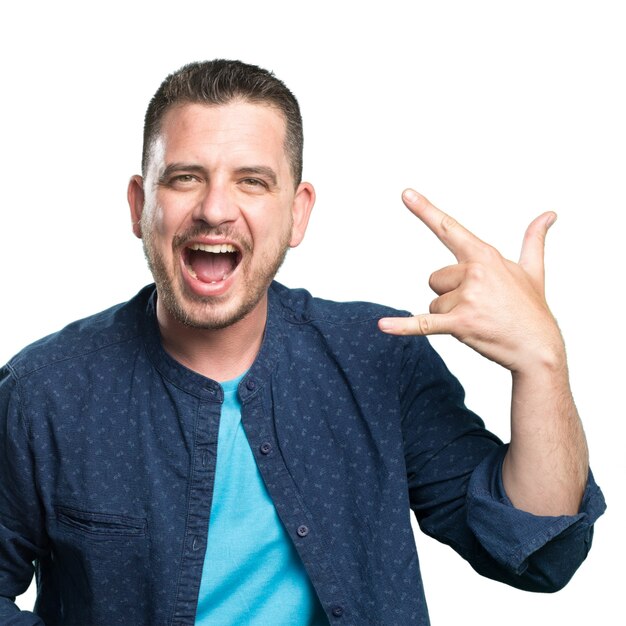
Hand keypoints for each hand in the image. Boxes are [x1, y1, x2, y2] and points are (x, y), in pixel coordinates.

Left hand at [378, 189, 564, 373]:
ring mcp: (467, 298)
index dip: (425, 210)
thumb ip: (533, 240)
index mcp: (485, 256)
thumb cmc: (532, 309)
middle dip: (451, 295)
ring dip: (449, 315)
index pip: (448, 228)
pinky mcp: (460, 323)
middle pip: (435, 279)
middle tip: (480, 307)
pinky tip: (382, 326)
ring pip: (433, 303)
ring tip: (478, 320)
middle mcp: (474, 272)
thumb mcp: (533, 270)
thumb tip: (549, 214)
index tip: (405, 193)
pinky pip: (423, 323)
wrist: (538, 348)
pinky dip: (402, 326)